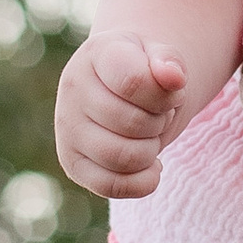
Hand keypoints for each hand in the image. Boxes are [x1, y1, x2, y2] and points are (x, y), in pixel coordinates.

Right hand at [55, 27, 187, 197]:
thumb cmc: (143, 68)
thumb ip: (169, 61)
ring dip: (151, 151)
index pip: (135, 82)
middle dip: (160, 121)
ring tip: (149, 135)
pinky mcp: (73, 164)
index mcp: (96, 56)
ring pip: (124, 158)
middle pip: (133, 124)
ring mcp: (68, 130)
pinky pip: (111, 187)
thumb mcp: (159, 54)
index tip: (172, 89)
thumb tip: (174, 78)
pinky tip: (150, 164)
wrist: (118, 85)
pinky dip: (142, 182)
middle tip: (158, 113)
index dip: (166, 94)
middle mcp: (73, 91)